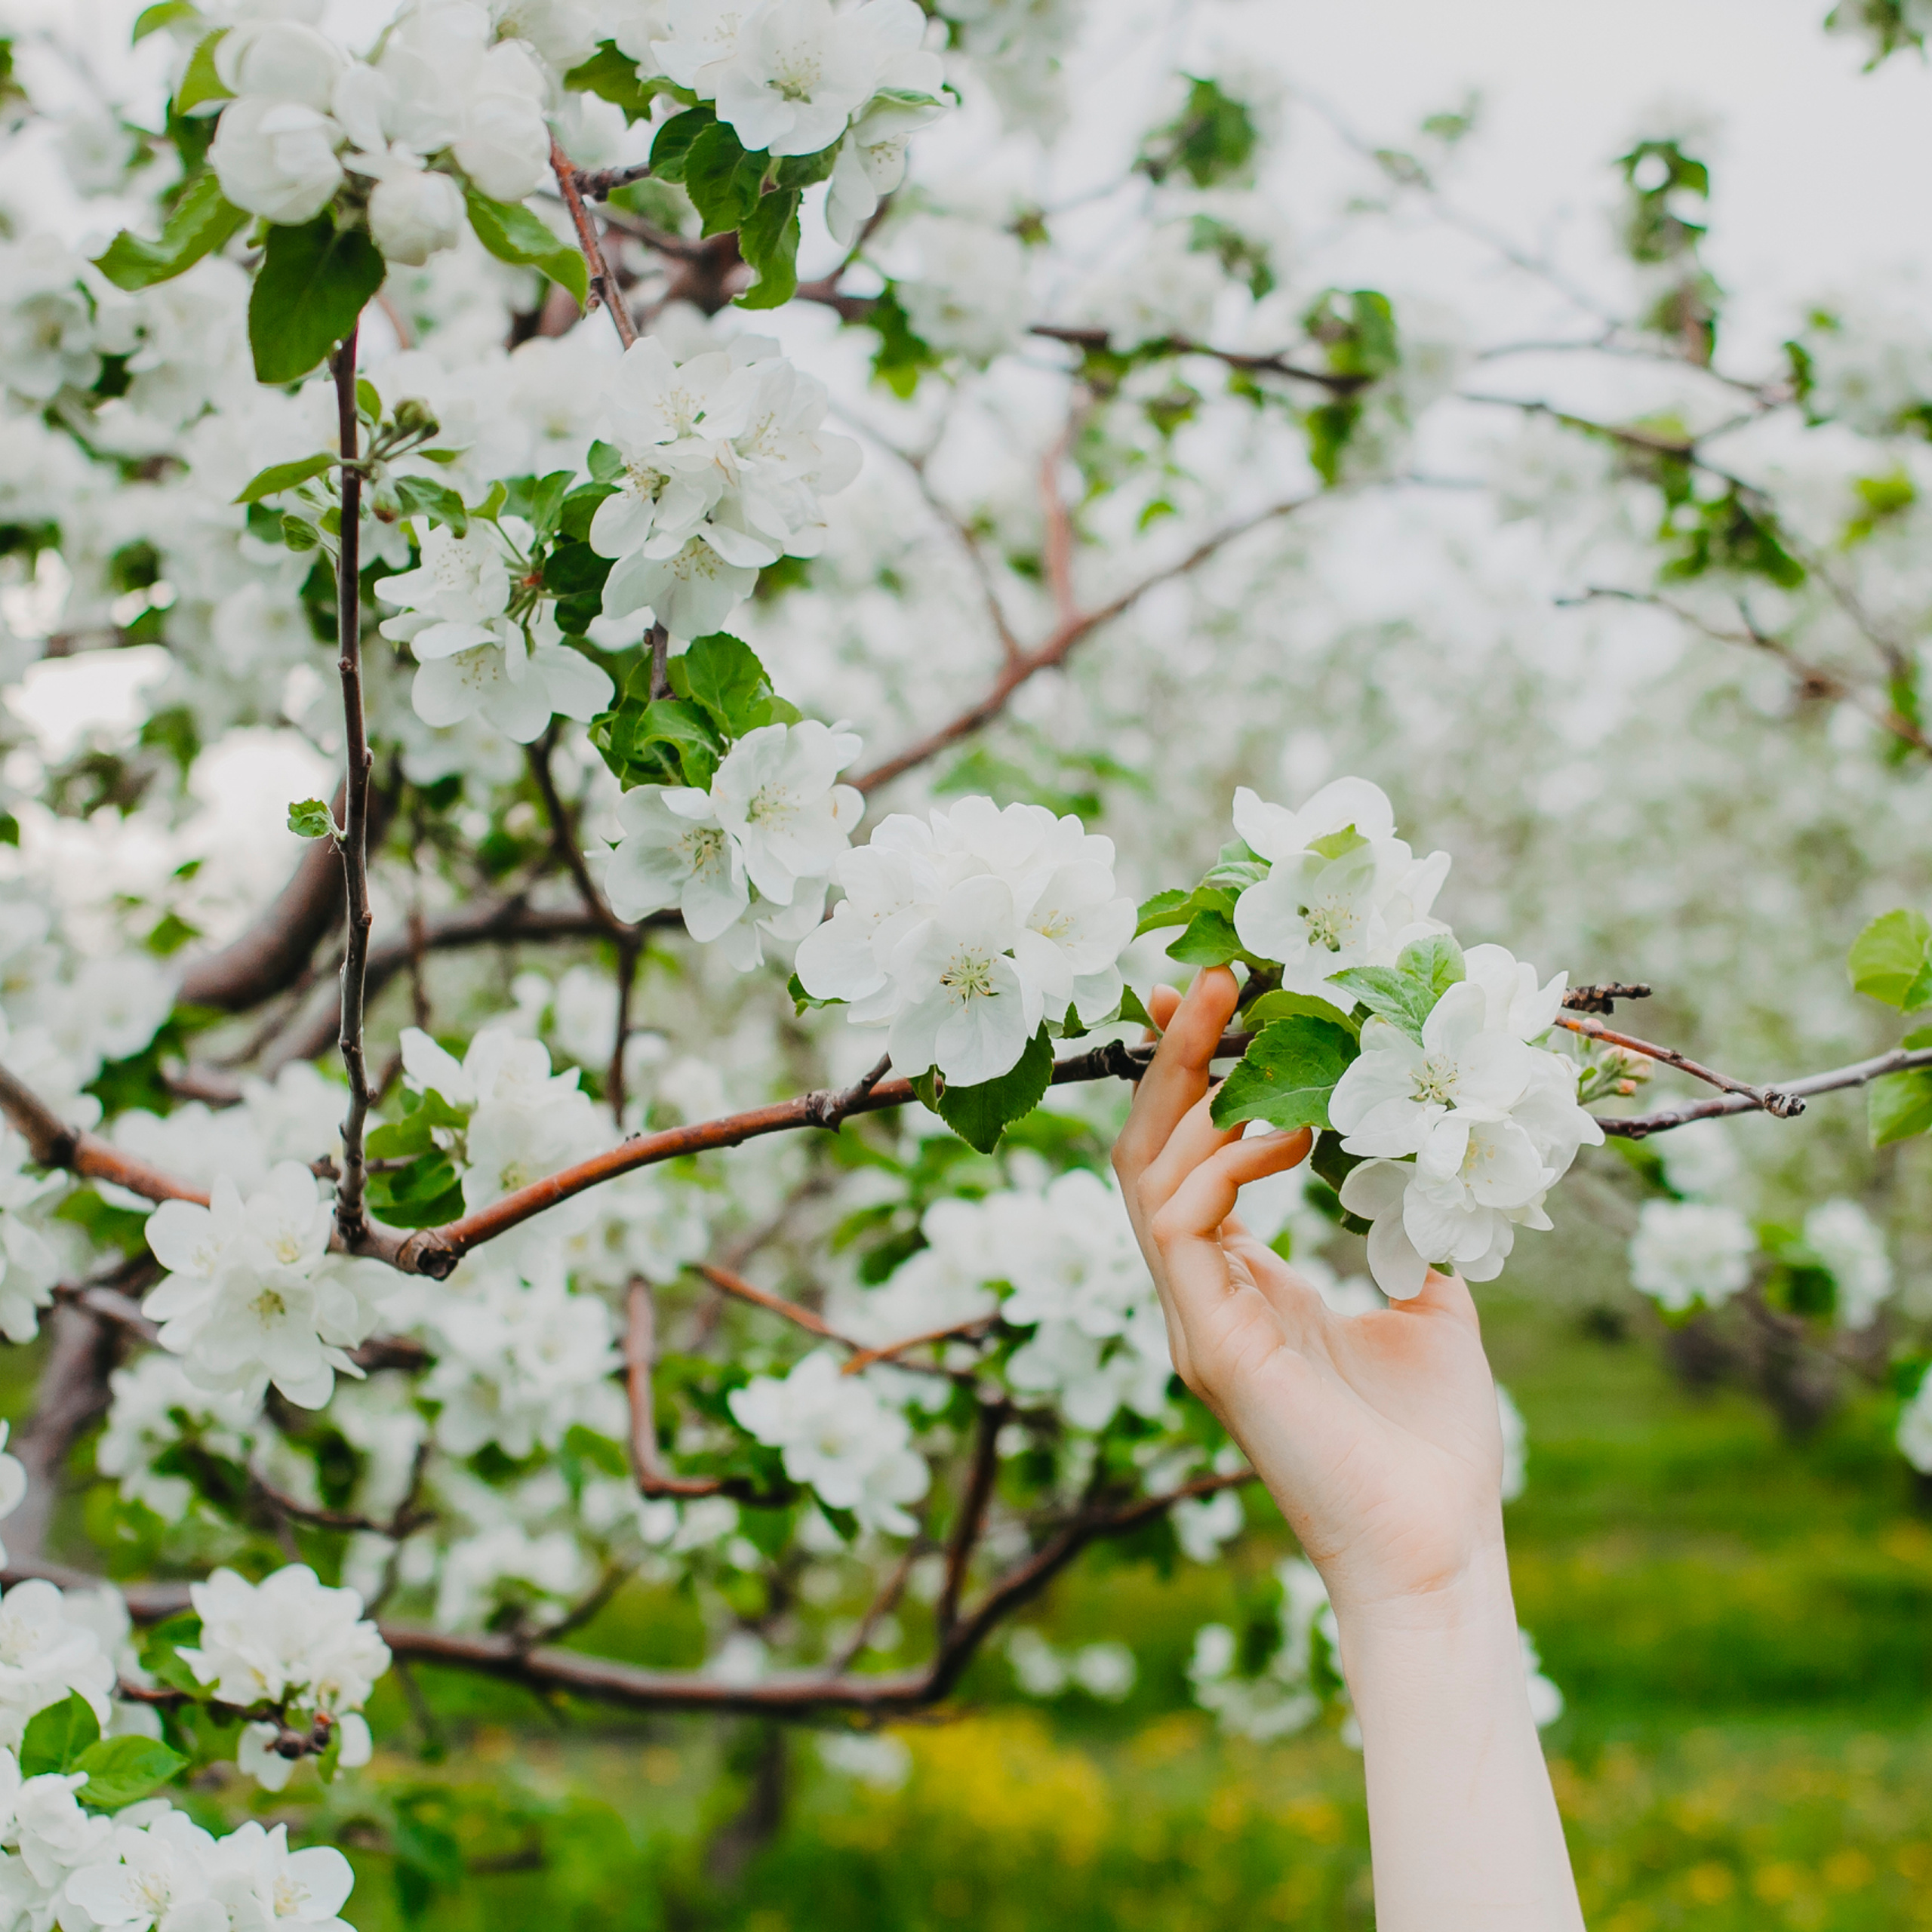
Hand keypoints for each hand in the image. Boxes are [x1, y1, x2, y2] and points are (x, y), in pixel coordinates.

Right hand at [1112, 966, 1507, 1621]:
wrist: (1436, 1547)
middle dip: (1172, 1061)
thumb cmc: (1432, 1444)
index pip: (1187, 1160)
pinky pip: (1182, 1228)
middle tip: (1211, 979)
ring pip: (1148, 1179)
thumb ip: (1408, 1236)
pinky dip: (1221, 1166)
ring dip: (1193, 1096)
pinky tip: (1284, 1133)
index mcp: (1243, 1285)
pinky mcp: (1211, 1346)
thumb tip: (1424, 1168)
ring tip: (1254, 1037)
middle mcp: (1204, 1295)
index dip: (1190, 1080)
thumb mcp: (1432, 1310)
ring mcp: (1197, 1320)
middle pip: (1148, 1152)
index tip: (1213, 998)